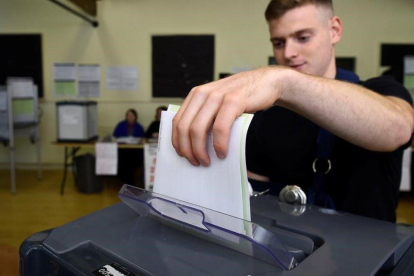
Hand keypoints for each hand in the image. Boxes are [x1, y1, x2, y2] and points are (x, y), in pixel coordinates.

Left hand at [172, 66, 289, 166]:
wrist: (267, 82)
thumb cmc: (242, 97)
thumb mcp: (218, 102)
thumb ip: (205, 115)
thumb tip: (194, 143)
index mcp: (196, 95)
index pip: (177, 121)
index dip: (177, 141)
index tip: (183, 155)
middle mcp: (203, 94)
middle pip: (185, 127)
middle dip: (187, 149)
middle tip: (195, 162)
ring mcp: (217, 96)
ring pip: (198, 129)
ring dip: (200, 150)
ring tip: (206, 161)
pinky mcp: (233, 101)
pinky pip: (219, 128)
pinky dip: (219, 144)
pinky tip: (222, 153)